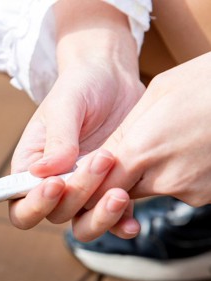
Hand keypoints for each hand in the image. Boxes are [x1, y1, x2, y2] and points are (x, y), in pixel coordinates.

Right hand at [8, 0, 144, 240]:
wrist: (113, 78)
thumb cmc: (79, 87)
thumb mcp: (64, 106)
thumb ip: (57, 139)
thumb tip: (44, 171)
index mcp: (30, 169)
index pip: (19, 204)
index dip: (34, 205)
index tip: (56, 183)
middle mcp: (54, 186)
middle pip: (55, 214)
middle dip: (78, 194)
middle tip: (102, 159)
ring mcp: (83, 191)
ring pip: (83, 223)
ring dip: (99, 216)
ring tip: (119, 193)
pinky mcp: (111, 190)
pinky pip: (113, 218)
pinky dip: (121, 224)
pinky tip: (132, 222)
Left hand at [86, 52, 210, 208]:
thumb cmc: (209, 82)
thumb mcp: (159, 93)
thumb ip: (125, 131)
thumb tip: (101, 156)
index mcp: (143, 150)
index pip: (98, 185)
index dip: (88, 182)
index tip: (84, 173)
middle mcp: (164, 178)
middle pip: (120, 192)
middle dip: (114, 180)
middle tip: (120, 158)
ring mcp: (190, 190)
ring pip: (150, 189)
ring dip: (149, 174)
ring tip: (171, 139)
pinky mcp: (208, 195)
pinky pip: (179, 188)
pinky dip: (178, 173)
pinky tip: (192, 146)